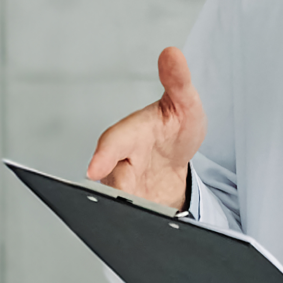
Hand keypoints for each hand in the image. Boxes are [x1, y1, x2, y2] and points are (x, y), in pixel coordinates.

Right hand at [86, 47, 205, 211]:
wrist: (175, 159)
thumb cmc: (175, 127)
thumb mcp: (186, 103)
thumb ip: (178, 81)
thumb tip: (171, 52)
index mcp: (131, 132)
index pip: (113, 141)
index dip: (104, 154)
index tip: (96, 168)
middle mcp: (120, 160)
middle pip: (112, 180)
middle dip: (119, 191)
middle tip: (128, 201)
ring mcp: (125, 186)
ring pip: (120, 203)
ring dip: (131, 212)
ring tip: (146, 216)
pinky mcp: (131, 209)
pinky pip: (130, 220)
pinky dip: (140, 225)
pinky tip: (153, 229)